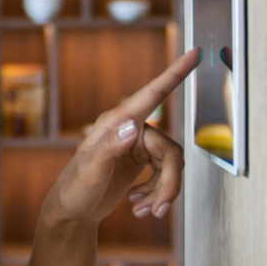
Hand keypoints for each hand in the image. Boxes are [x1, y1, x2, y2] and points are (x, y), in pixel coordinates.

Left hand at [46, 49, 199, 224]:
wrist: (71, 212)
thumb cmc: (74, 190)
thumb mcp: (90, 170)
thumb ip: (109, 146)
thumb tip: (133, 127)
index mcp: (117, 122)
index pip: (152, 94)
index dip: (175, 73)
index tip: (195, 53)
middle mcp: (129, 129)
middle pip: (170, 151)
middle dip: (169, 183)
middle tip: (158, 209)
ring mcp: (136, 145)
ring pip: (171, 165)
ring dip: (163, 192)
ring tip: (145, 211)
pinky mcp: (140, 161)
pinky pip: (164, 174)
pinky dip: (157, 193)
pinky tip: (138, 206)